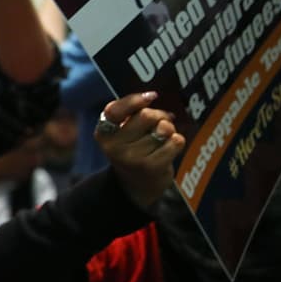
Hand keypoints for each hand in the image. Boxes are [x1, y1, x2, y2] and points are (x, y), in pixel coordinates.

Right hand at [95, 92, 184, 209]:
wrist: (137, 185)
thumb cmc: (133, 148)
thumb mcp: (122, 131)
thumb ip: (130, 112)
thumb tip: (151, 96)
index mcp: (103, 133)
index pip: (115, 110)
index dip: (135, 100)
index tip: (152, 96)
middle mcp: (114, 147)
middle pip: (146, 116)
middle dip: (159, 115)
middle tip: (161, 121)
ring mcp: (132, 158)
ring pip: (163, 129)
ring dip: (169, 130)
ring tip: (163, 137)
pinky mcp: (152, 167)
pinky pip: (175, 141)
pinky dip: (177, 141)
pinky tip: (169, 148)